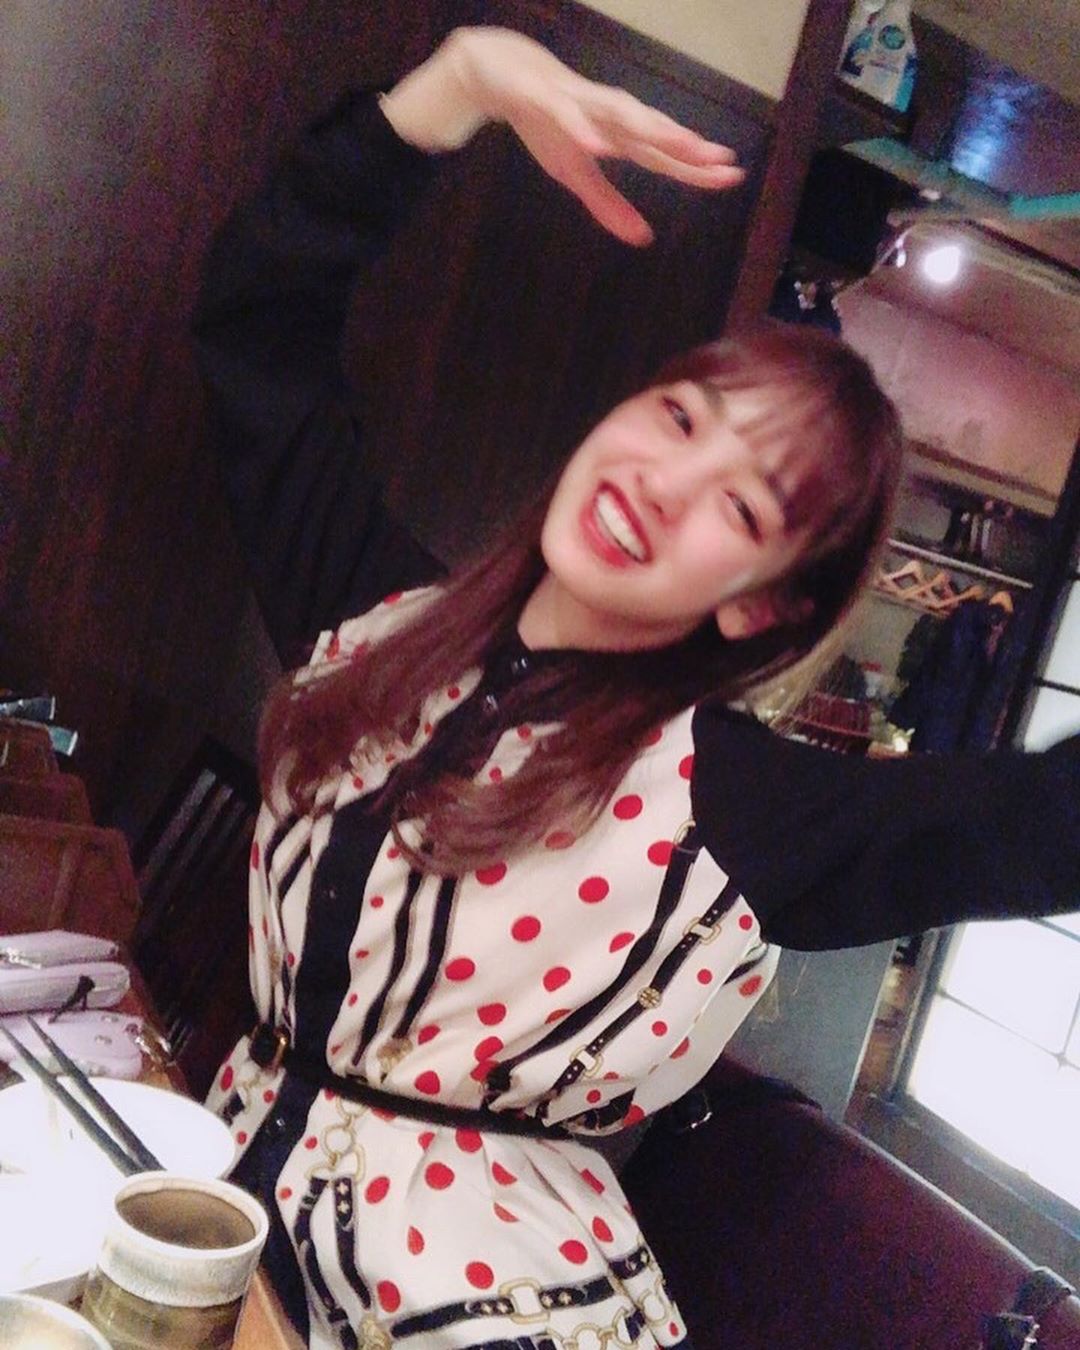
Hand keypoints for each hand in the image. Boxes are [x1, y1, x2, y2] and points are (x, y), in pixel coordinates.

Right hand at [380, 27, 744, 245]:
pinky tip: (598, 145)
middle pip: (653, 133)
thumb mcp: (575, 174)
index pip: (663, 155)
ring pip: (622, 116)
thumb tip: (644, 239)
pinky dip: (584, 130)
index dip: (696, 166)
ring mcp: (580, 104)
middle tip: (722, 160)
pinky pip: (569, 117)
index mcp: (617, 136)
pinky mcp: (547, 99)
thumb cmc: (546, 123)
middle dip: (686, 146)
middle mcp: (607, 116)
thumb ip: (608, 205)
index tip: (733, 176)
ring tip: (681, 144)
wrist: (500, 75)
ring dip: (652, 129)